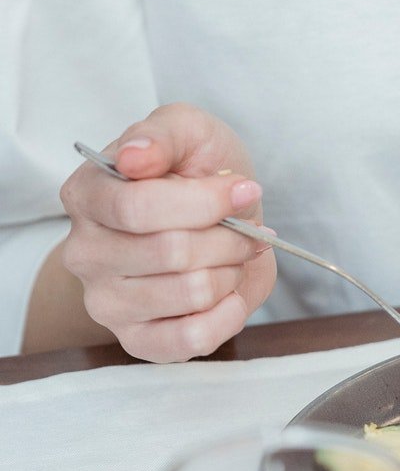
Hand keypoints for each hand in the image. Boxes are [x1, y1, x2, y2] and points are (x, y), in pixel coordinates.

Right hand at [60, 104, 276, 360]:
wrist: (212, 222)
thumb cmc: (194, 172)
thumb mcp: (186, 130)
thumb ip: (161, 135)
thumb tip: (135, 158)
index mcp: (86, 195)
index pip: (138, 208)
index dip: (204, 202)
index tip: (242, 190)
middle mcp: (84, 252)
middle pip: (170, 253)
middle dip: (227, 236)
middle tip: (243, 227)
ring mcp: (106, 301)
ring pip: (190, 293)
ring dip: (230, 269)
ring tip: (229, 254)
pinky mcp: (137, 339)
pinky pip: (191, 340)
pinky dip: (228, 314)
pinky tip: (230, 292)